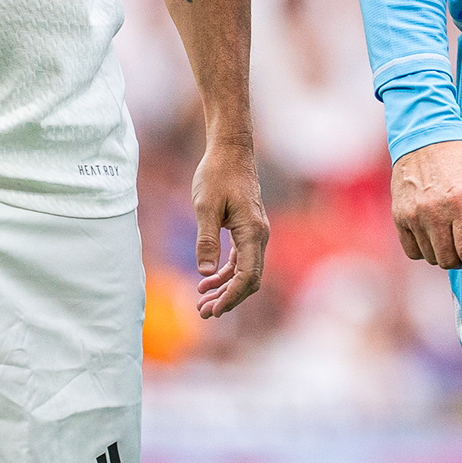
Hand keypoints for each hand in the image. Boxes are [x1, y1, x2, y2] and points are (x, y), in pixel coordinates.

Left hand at [193, 136, 267, 317]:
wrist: (231, 150)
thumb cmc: (217, 174)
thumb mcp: (205, 207)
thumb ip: (206, 240)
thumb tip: (205, 273)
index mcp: (252, 231)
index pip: (247, 276)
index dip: (231, 297)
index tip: (213, 310)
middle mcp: (260, 235)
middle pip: (250, 279)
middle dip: (228, 299)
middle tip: (203, 312)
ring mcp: (256, 232)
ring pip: (246, 271)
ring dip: (226, 288)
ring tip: (202, 302)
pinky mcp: (248, 228)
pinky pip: (242, 258)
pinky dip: (227, 273)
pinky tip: (208, 280)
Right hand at [390, 139, 461, 285]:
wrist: (424, 139)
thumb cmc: (460, 162)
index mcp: (461, 202)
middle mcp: (435, 210)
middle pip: (449, 260)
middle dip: (461, 260)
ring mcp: (414, 214)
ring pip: (431, 258)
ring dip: (442, 253)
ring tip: (446, 232)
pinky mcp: (399, 216)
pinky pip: (412, 251)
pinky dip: (424, 249)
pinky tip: (430, 234)